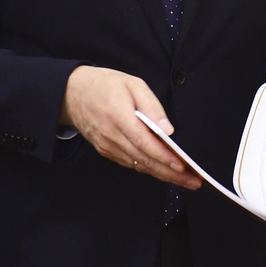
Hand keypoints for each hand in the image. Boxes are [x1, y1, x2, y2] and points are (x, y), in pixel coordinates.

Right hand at [59, 66, 201, 189]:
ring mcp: (107, 146)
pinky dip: (149, 169)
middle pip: (144, 159)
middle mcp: (111, 135)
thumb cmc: (105, 85)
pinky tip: (164, 172)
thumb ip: (152, 105)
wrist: (72, 94)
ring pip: (139, 165)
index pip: (143, 141)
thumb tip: (168, 130)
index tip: (182, 166)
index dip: (162, 156)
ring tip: (185, 181)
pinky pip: (130, 163)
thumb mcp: (132, 84)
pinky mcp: (106, 151)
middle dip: (170, 173)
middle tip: (193, 182)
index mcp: (118, 115)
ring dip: (163, 175)